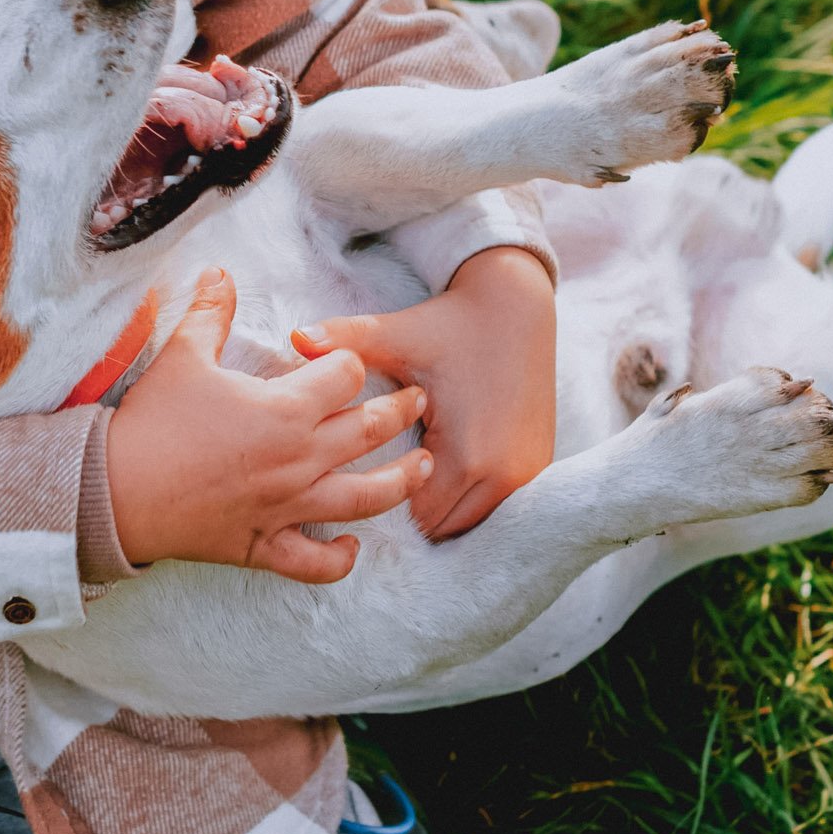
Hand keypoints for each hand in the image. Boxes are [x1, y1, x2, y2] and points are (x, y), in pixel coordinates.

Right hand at [104, 268, 432, 583]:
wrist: (114, 492)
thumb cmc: (151, 422)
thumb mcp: (181, 356)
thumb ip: (209, 312)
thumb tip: (219, 271)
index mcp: (286, 409)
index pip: (346, 374)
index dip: (350, 360)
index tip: (345, 359)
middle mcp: (300, 459)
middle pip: (372, 430)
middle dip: (402, 410)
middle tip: (419, 400)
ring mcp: (289, 506)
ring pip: (367, 498)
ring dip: (403, 481)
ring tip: (425, 466)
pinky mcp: (267, 545)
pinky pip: (317, 563)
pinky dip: (340, 558)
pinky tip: (352, 545)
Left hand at [293, 245, 555, 540]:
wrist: (516, 305)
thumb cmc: (449, 324)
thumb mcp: (397, 334)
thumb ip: (346, 340)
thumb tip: (294, 337)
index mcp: (466, 455)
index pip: (413, 517)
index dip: (380, 501)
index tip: (356, 480)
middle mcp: (502, 476)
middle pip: (440, 528)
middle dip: (408, 511)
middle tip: (376, 480)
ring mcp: (525, 476)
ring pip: (467, 523)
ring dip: (439, 508)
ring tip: (408, 477)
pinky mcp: (537, 468)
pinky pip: (493, 507)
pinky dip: (466, 498)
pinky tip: (441, 471)